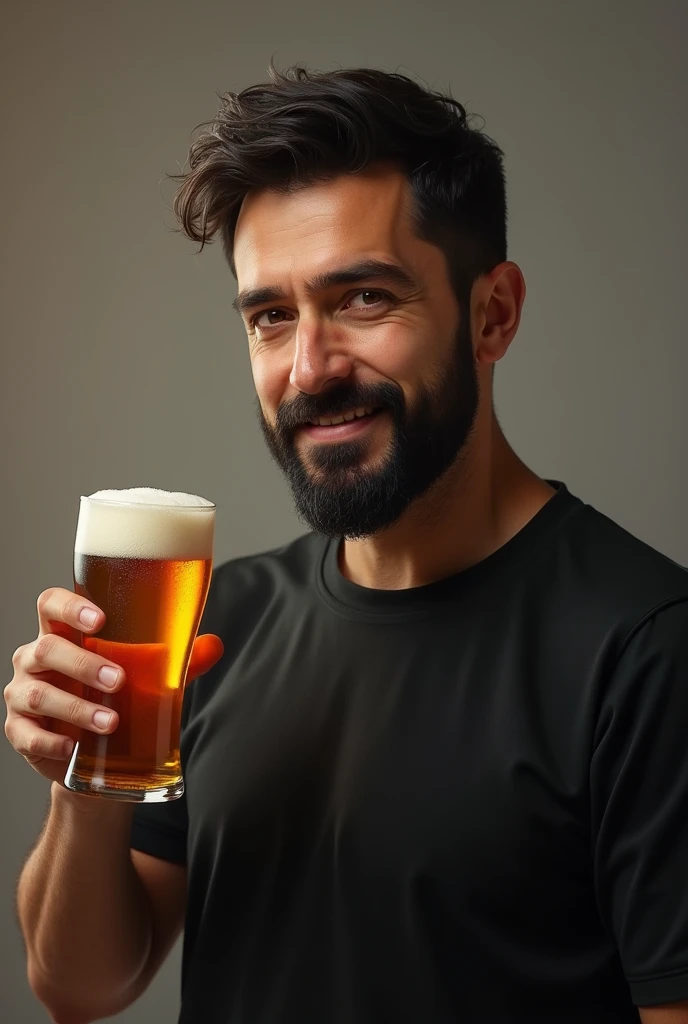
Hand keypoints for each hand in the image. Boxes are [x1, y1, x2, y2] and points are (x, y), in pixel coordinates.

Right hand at [4, 587, 223, 785]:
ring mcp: (22, 695)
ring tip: (110, 722)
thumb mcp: (148, 676)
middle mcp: (36, 659)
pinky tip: (73, 748)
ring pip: (38, 694)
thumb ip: (179, 659)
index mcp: (64, 633)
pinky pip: (26, 734)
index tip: (101, 619)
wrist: (97, 757)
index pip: (51, 604)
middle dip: (84, 663)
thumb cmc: (117, 697)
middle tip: (120, 680)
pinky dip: (51, 741)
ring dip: (75, 707)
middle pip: (46, 648)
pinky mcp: (19, 731)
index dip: (70, 606)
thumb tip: (215, 645)